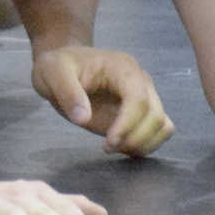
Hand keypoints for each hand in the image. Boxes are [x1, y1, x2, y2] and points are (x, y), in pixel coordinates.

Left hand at [32, 45, 173, 155]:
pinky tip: (121, 147)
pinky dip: (146, 144)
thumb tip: (83, 118)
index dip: (128, 124)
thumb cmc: (58, 66)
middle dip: (135, 138)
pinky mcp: (140, 112)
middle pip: (155, 115)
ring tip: (114, 147)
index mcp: (121, 67)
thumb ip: (67, 92)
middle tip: (107, 148)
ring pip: (162, 124)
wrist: (63, 67)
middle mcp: (139, 80)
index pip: (139, 98)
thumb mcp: (52, 72)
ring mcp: (143, 95)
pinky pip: (158, 130)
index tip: (108, 143)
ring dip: (143, 143)